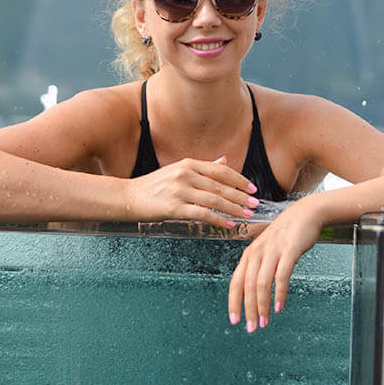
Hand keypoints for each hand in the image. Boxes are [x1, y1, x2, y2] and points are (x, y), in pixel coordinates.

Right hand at [126, 156, 259, 228]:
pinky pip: (203, 214)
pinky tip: (229, 224)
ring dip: (234, 209)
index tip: (252, 189)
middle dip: (240, 196)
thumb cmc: (153, 186)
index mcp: (188, 164)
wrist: (128, 197)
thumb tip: (224, 160)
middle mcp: (185, 174)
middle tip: (255, 204)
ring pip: (215, 200)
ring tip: (247, 215)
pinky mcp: (174, 207)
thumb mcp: (178, 170)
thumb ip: (202, 167)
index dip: (239, 179)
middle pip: (220, 185)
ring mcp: (179, 190)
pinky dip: (219, 219)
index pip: (220, 170)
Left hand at [228, 199, 322, 331]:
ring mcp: (272, 251)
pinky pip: (281, 276)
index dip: (234, 302)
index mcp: (249, 255)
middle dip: (248, 310)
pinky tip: (279, 306)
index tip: (235, 320)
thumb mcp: (267, 251)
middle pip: (247, 286)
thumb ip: (259, 268)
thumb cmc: (286, 234)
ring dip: (262, 305)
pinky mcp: (289, 251)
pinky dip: (279, 293)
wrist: (305, 214)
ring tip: (265, 321)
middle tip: (252, 328)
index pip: (236, 282)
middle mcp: (257, 253)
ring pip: (262, 283)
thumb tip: (253, 293)